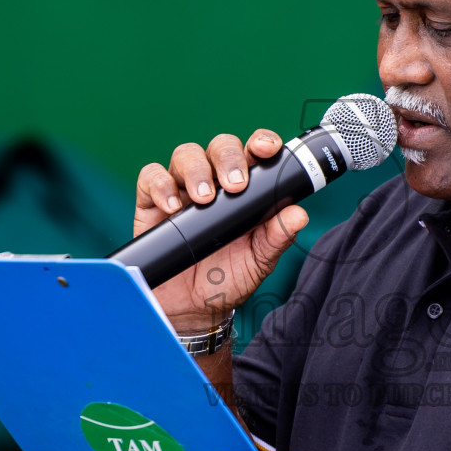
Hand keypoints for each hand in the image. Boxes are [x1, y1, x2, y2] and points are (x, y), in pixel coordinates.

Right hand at [133, 129, 308, 328]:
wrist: (192, 308)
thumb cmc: (227, 279)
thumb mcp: (258, 261)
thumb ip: (277, 237)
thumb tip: (299, 215)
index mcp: (245, 188)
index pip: (254, 152)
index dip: (261, 142)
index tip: (267, 149)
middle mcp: (214, 180)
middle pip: (220, 146)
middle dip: (228, 158)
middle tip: (234, 185)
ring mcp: (182, 188)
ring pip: (186, 154)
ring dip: (196, 170)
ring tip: (204, 199)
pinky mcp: (152, 202)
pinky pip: (151, 177)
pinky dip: (161, 186)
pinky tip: (173, 208)